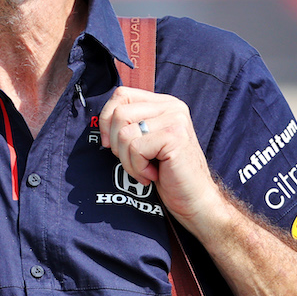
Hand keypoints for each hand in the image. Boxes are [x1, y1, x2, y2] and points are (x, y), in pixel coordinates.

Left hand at [98, 87, 226, 235]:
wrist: (194, 200)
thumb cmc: (167, 174)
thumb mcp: (145, 142)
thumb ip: (130, 124)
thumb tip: (102, 120)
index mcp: (163, 104)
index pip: (121, 95)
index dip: (107, 119)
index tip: (112, 143)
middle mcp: (171, 107)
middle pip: (119, 113)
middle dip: (117, 145)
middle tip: (135, 161)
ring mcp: (175, 120)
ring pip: (124, 133)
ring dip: (128, 160)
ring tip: (145, 169)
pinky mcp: (174, 137)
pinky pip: (135, 148)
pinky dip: (138, 167)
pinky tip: (153, 174)